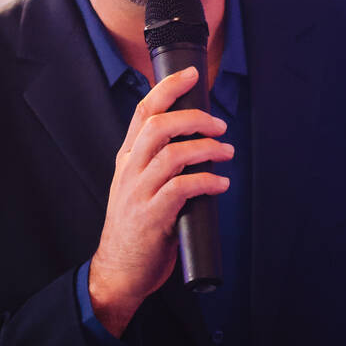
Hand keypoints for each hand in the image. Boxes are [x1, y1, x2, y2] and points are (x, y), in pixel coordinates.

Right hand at [88, 66, 233, 336]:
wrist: (118, 271)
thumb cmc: (136, 226)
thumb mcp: (138, 186)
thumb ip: (158, 163)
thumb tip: (199, 141)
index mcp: (127, 158)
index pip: (144, 111)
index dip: (169, 88)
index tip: (192, 74)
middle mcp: (130, 170)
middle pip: (159, 126)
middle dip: (195, 118)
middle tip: (221, 125)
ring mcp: (139, 193)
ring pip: (173, 154)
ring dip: (207, 149)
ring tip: (227, 152)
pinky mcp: (153, 217)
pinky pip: (182, 188)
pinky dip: (207, 181)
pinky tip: (221, 183)